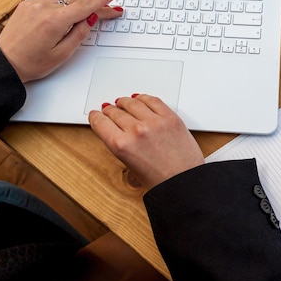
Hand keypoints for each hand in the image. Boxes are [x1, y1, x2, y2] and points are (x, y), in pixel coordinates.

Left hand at [0, 0, 122, 82]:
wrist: (5, 63)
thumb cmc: (30, 63)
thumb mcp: (62, 54)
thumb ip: (79, 34)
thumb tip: (90, 19)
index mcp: (54, 21)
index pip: (86, 6)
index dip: (103, 0)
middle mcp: (43, 8)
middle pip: (76, 2)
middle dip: (92, 7)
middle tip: (105, 13)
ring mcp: (33, 4)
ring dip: (77, 4)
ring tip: (84, 15)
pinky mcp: (27, 4)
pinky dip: (62, 1)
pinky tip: (66, 9)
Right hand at [89, 94, 204, 189]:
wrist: (185, 182)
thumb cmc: (160, 181)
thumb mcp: (130, 166)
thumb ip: (120, 145)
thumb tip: (115, 130)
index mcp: (121, 145)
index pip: (100, 123)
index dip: (96, 117)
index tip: (96, 115)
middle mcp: (136, 131)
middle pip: (115, 112)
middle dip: (110, 110)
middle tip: (109, 109)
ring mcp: (154, 122)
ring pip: (132, 102)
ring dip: (124, 102)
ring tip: (123, 102)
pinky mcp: (170, 117)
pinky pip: (153, 100)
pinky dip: (144, 98)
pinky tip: (140, 99)